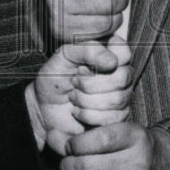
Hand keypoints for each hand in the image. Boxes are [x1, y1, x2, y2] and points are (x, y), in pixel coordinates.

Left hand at [32, 37, 132, 154]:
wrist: (45, 107)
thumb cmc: (56, 77)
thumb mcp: (65, 56)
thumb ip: (88, 50)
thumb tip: (112, 62)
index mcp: (111, 54)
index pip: (124, 52)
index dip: (105, 59)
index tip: (83, 64)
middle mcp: (121, 74)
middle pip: (122, 78)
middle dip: (90, 83)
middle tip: (74, 81)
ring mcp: (122, 97)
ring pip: (117, 99)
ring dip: (86, 100)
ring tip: (73, 96)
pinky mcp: (117, 118)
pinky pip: (112, 118)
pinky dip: (88, 115)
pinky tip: (77, 110)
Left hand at [61, 122, 169, 169]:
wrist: (164, 168)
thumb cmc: (130, 146)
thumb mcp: (113, 131)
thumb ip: (81, 134)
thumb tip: (51, 137)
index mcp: (135, 137)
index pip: (97, 140)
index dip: (75, 144)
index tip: (71, 146)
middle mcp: (138, 163)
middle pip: (87, 167)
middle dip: (68, 165)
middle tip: (66, 164)